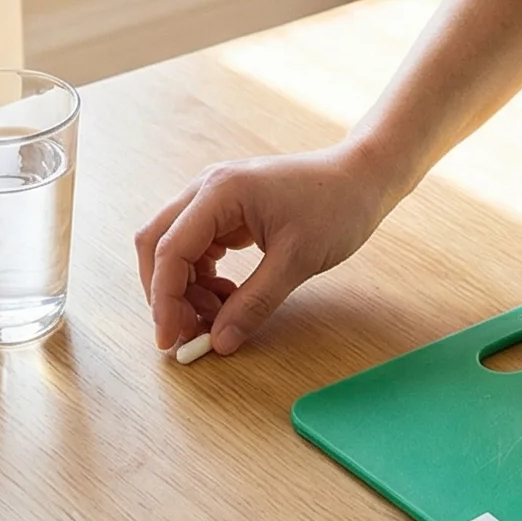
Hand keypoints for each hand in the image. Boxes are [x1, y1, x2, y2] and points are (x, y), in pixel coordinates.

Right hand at [136, 141, 396, 354]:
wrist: (363, 177)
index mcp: (219, 192)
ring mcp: (215, 197)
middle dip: (165, 293)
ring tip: (218, 317)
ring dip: (186, 288)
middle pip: (158, 243)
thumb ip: (254, 303)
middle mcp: (207, 188)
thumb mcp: (296, 261)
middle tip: (187, 333)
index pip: (171, 250)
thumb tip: (219, 342)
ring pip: (176, 247)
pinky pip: (198, 246)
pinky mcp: (228, 210)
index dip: (164, 299)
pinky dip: (203, 277)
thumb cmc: (336, 207)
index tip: (170, 339)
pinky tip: (228, 297)